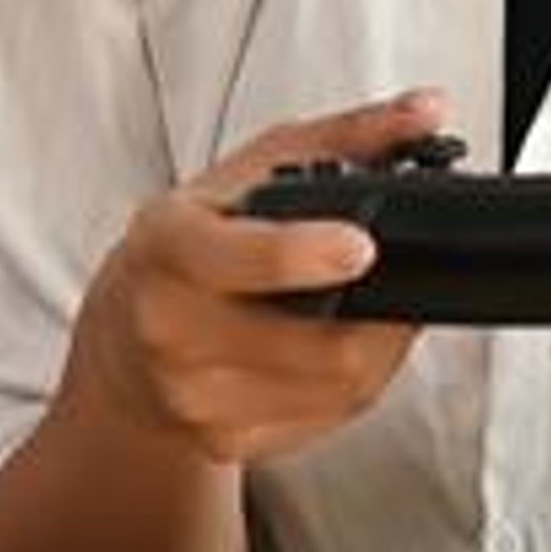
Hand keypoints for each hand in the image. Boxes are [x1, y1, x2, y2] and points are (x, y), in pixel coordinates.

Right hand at [59, 89, 446, 468]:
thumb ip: (346, 136)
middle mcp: (172, 329)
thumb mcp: (248, 172)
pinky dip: (358, 384)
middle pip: (319, 346)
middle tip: (405, 279)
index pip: (242, 259)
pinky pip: (328, 420)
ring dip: (383, 350)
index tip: (360, 244)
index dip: (306, 255)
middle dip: (385, 314)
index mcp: (169, 248)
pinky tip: (347, 348)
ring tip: (380, 310)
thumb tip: (428, 110)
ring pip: (338, 389)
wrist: (122, 340)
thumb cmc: (188, 244)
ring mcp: (195, 396)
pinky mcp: (222, 442)